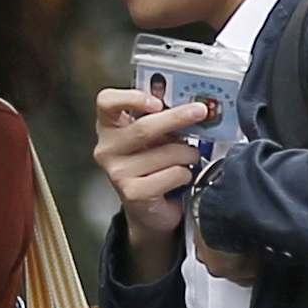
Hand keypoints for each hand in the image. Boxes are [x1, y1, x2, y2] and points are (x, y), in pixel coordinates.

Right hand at [89, 83, 213, 259]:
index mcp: (110, 127)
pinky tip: (182, 178)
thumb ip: (162, 118)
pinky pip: (173, 174)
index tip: (156, 102)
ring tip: (190, 157)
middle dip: (176, 118)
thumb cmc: (153, 165)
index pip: (106, 102)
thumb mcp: (154, 137)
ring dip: (188, 154)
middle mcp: (108, 149)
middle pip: (143, 128)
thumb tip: (191, 104)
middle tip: (200, 111)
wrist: (148, 209)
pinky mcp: (133, 193)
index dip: (131, 98)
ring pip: (166, 153)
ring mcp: (118, 173)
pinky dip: (186, 174)